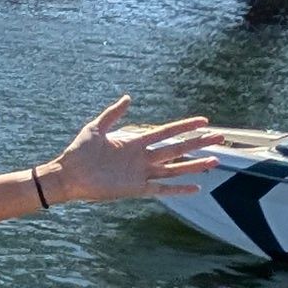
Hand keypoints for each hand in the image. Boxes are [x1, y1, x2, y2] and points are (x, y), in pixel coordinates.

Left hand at [44, 98, 228, 204]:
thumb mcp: (95, 128)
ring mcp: (141, 174)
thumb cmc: (78, 152)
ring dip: (194, 165)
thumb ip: (113, 114)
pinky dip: (178, 189)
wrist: (68, 175)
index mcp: (135, 142)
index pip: (166, 132)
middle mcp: (142, 158)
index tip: (204, 122)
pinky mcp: (136, 189)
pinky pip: (162, 189)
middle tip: (220, 138)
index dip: (185, 126)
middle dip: (198, 143)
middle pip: (177, 149)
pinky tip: (195, 187)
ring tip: (214, 161)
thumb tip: (127, 98)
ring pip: (174, 169)